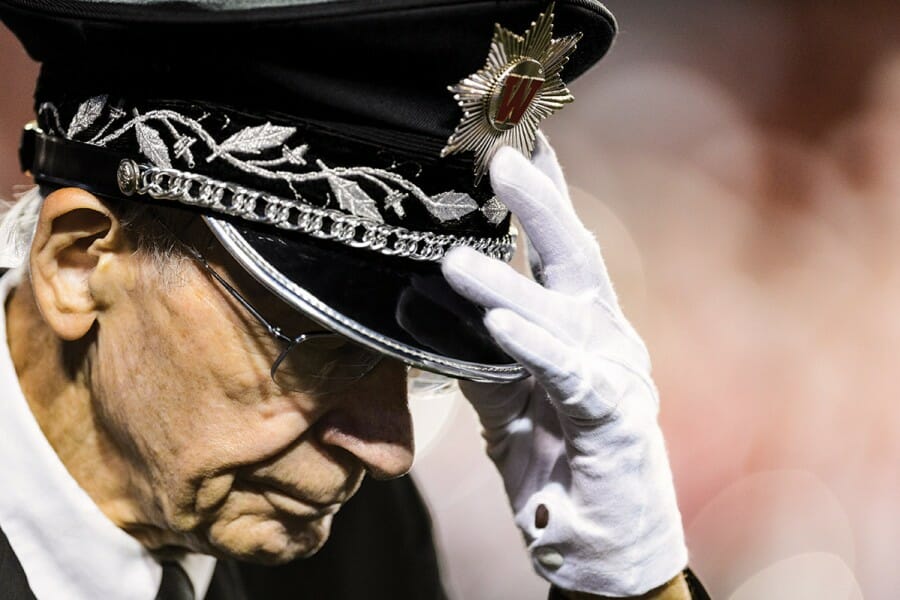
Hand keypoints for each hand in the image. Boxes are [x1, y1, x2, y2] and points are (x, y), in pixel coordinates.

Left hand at [441, 135, 687, 596]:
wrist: (598, 547)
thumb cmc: (554, 462)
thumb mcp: (501, 399)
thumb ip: (468, 351)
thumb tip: (415, 304)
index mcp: (579, 324)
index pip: (555, 249)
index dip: (538, 194)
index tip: (509, 138)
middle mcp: (602, 337)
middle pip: (571, 257)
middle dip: (539, 203)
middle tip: (499, 155)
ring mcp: (614, 375)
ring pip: (561, 315)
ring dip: (506, 284)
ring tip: (455, 257)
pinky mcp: (614, 422)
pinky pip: (570, 378)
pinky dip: (534, 349)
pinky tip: (498, 325)